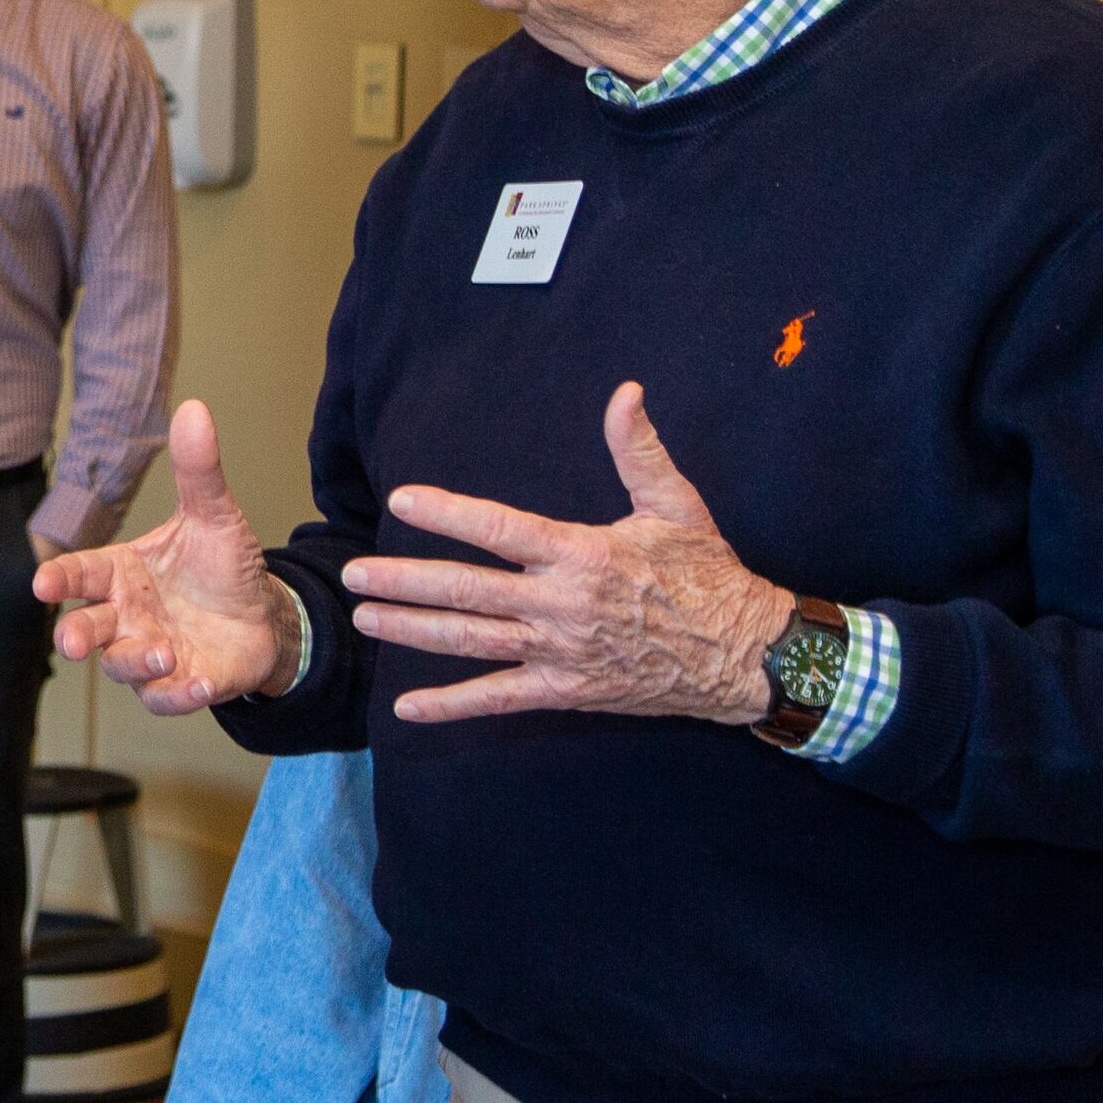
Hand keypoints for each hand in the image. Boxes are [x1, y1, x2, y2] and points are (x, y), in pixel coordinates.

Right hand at [35, 400, 303, 713]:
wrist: (264, 614)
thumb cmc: (223, 565)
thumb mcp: (215, 515)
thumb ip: (198, 471)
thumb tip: (194, 409)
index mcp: (123, 573)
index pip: (80, 573)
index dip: (57, 578)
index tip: (43, 584)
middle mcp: (127, 616)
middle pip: (85, 628)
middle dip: (74, 635)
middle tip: (72, 641)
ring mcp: (150, 652)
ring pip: (122, 665)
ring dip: (135, 660)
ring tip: (164, 650)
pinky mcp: (180, 683)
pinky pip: (165, 698)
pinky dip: (176, 695)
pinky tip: (198, 683)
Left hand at [343, 381, 792, 725]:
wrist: (747, 655)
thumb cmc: (709, 574)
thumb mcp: (676, 506)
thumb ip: (640, 450)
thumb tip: (627, 393)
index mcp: (582, 555)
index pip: (501, 529)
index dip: (448, 514)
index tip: (402, 500)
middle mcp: (561, 605)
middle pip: (467, 590)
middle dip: (405, 581)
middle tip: (354, 573)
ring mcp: (559, 652)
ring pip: (471, 641)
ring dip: (413, 630)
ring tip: (364, 618)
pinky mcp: (566, 691)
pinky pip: (499, 699)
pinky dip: (452, 706)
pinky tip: (408, 709)